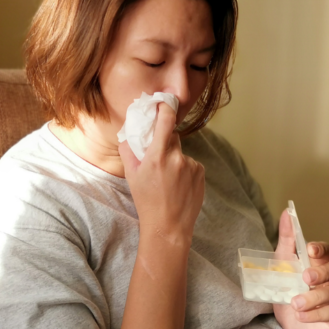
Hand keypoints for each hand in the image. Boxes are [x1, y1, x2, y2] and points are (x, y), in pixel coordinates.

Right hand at [119, 102, 204, 248]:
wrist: (169, 226)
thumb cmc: (147, 202)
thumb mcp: (131, 176)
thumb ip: (128, 151)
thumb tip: (128, 134)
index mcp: (157, 157)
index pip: (165, 121)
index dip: (166, 108)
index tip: (164, 102)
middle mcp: (176, 158)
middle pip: (172, 138)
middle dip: (165, 144)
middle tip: (157, 162)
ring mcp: (191, 165)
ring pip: (181, 153)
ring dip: (175, 160)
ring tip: (168, 181)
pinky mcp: (201, 172)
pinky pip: (191, 164)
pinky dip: (184, 170)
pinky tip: (178, 185)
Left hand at [271, 208, 328, 328]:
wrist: (290, 321)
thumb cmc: (290, 287)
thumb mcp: (283, 263)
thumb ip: (287, 239)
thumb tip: (286, 212)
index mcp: (320, 262)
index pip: (326, 251)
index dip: (321, 249)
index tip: (309, 249)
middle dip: (321, 273)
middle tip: (305, 278)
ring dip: (314, 299)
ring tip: (295, 304)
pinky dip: (317, 315)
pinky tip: (301, 316)